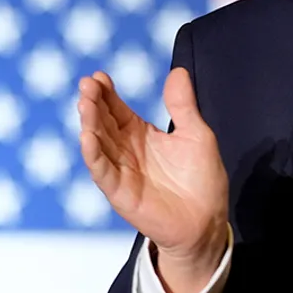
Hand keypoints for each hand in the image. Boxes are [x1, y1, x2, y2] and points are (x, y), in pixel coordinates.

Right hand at [78, 67, 229, 292]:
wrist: (207, 221)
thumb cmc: (201, 179)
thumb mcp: (196, 135)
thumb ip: (183, 106)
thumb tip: (179, 71)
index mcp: (140, 134)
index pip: (117, 109)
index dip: (106, 93)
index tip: (99, 76)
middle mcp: (125, 150)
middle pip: (103, 122)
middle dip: (94, 103)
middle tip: (87, 84)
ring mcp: (120, 171)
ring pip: (98, 144)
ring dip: (89, 124)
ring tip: (85, 104)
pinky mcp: (120, 192)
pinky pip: (102, 172)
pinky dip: (93, 155)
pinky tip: (87, 137)